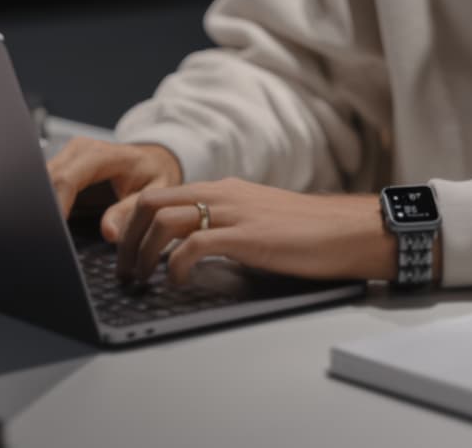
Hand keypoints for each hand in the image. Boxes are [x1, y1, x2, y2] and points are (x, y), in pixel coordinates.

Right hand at [46, 137, 181, 239]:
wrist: (152, 159)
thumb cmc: (154, 174)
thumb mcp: (154, 193)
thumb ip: (128, 211)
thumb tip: (108, 233)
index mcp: (101, 154)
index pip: (67, 180)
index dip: (56, 206)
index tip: (53, 231)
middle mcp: (78, 149)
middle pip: (46, 180)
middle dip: (43, 208)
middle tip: (45, 238)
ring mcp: (66, 154)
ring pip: (40, 181)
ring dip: (41, 205)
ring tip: (44, 232)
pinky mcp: (60, 165)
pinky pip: (44, 183)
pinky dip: (44, 202)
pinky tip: (48, 222)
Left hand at [112, 178, 398, 284]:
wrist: (347, 230)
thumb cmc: (308, 232)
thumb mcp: (257, 219)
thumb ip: (225, 225)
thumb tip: (194, 248)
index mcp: (223, 189)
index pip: (161, 194)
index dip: (133, 222)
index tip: (125, 249)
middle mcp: (222, 194)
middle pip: (151, 201)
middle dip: (127, 236)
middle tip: (124, 268)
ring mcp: (233, 212)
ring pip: (164, 220)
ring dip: (142, 253)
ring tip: (142, 279)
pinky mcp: (246, 236)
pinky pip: (193, 245)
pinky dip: (175, 265)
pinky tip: (178, 281)